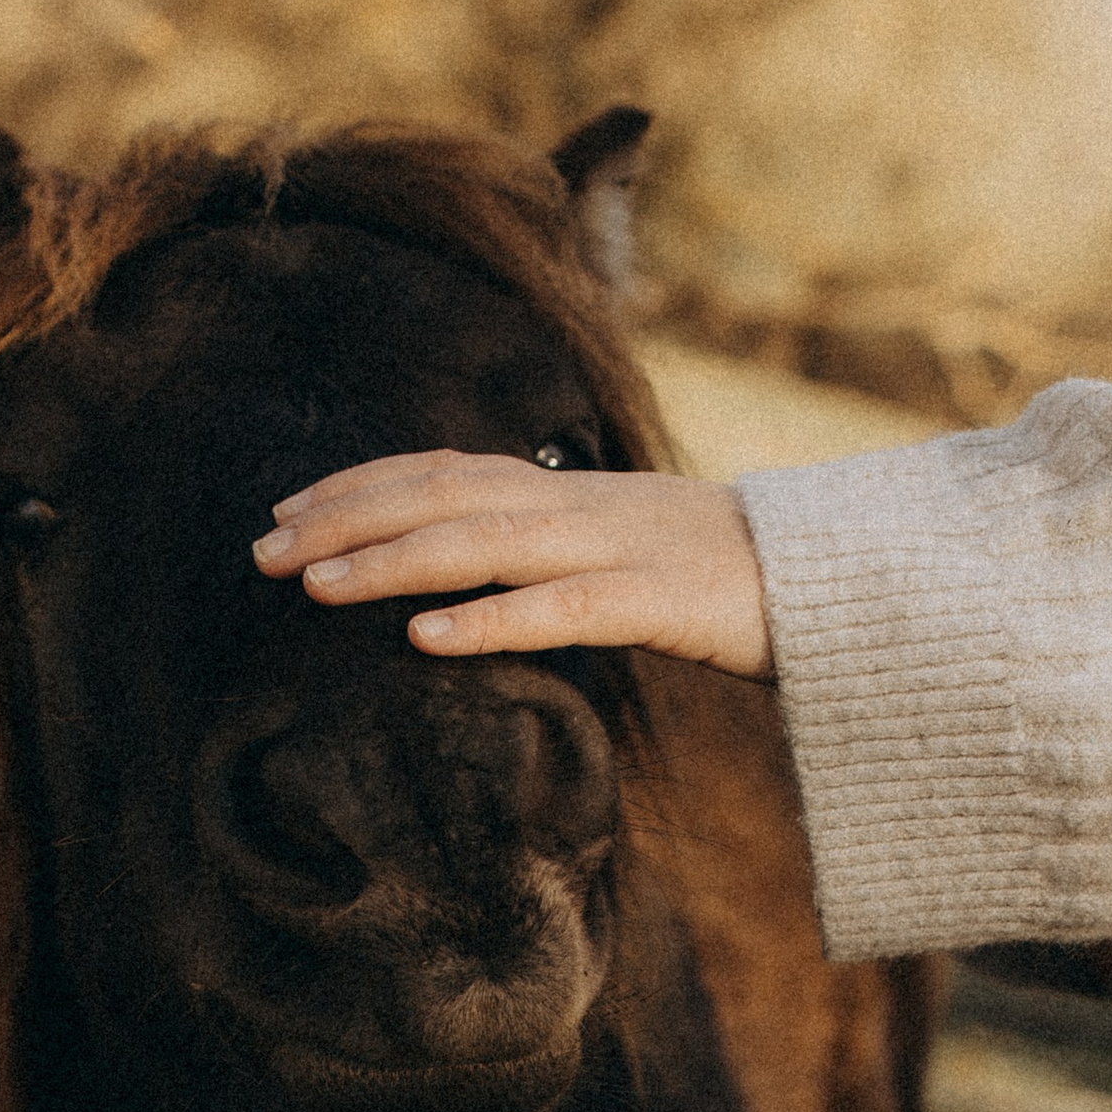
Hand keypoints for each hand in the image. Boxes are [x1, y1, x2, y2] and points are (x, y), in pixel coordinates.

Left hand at [252, 453, 774, 678]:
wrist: (849, 583)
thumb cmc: (729, 583)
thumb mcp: (625, 558)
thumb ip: (550, 560)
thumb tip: (467, 587)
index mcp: (570, 493)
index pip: (442, 470)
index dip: (357, 485)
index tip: (283, 512)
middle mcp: (581, 506)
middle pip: (442, 495)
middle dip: (346, 520)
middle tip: (261, 552)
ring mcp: (620, 549)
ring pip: (486, 543)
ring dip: (392, 564)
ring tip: (316, 588)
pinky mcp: (661, 603)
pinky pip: (561, 612)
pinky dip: (490, 622)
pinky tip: (427, 642)